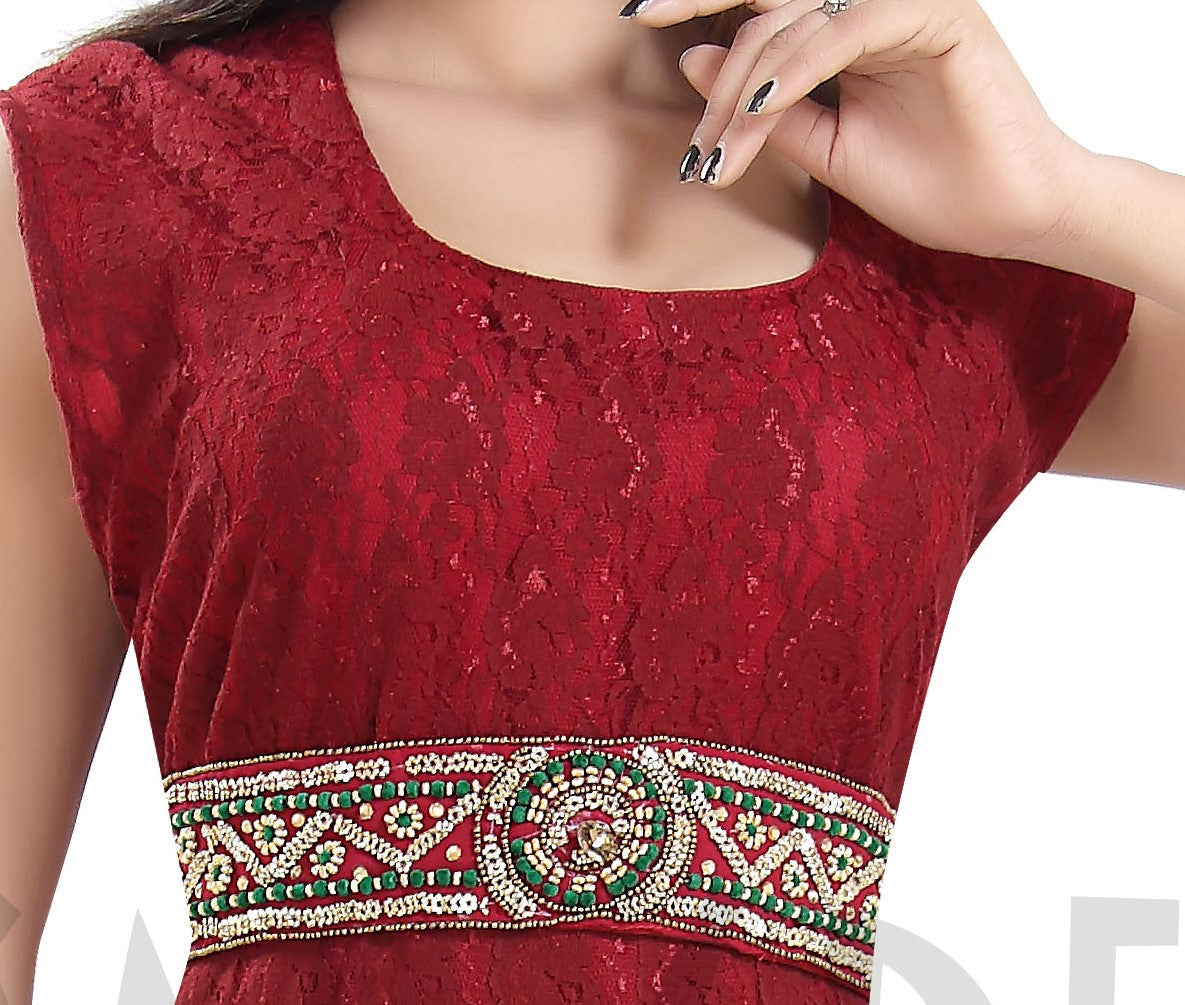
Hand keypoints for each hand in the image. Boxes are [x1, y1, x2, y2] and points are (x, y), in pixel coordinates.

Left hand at [624, 0, 1092, 261]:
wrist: (1006, 215)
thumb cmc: (928, 183)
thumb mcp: (824, 148)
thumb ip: (764, 105)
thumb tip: (695, 59)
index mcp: (847, 26)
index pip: (764, 3)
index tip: (637, 14)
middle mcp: (872, 2)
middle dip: (700, 3)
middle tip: (639, 20)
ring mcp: (906, 2)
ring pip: (797, 15)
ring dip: (745, 81)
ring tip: (717, 145)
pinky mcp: (937, 14)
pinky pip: (846, 28)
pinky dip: (797, 66)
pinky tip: (760, 103)